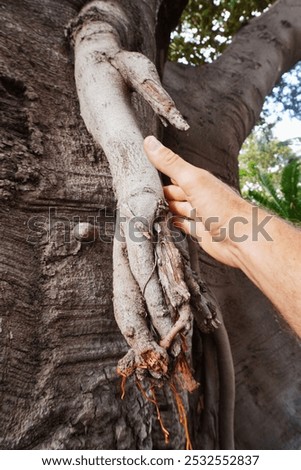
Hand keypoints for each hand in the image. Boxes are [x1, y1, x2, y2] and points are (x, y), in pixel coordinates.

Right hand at [143, 136, 250, 266]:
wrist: (242, 238)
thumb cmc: (222, 207)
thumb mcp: (192, 179)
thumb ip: (170, 163)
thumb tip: (149, 141)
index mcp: (198, 180)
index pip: (174, 172)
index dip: (158, 170)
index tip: (139, 170)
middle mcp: (199, 195)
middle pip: (175, 192)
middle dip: (159, 192)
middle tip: (137, 193)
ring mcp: (200, 214)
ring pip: (178, 209)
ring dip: (164, 209)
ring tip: (144, 209)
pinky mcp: (200, 232)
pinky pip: (183, 226)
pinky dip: (172, 225)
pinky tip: (161, 225)